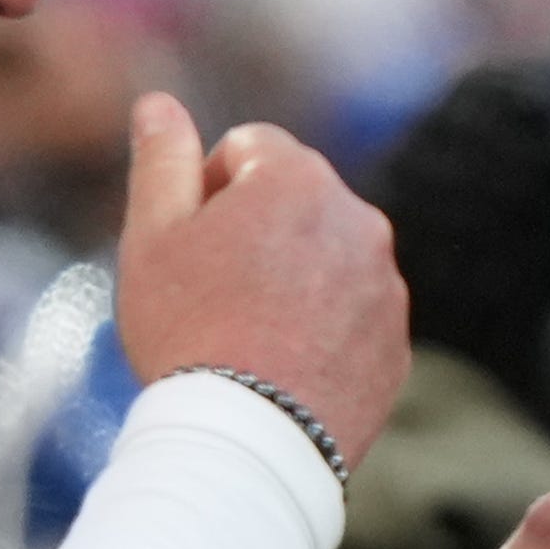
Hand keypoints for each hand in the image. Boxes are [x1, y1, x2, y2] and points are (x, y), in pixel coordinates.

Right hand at [113, 93, 407, 468]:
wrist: (247, 444)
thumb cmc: (187, 333)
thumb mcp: (153, 238)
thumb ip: (161, 161)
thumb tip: (159, 104)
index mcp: (298, 178)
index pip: (249, 147)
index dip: (208, 190)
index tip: (190, 246)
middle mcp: (358, 219)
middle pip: (295, 203)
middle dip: (256, 232)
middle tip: (213, 296)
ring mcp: (386, 285)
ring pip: (328, 261)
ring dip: (293, 280)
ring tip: (248, 338)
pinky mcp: (397, 345)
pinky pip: (354, 319)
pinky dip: (324, 332)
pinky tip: (282, 371)